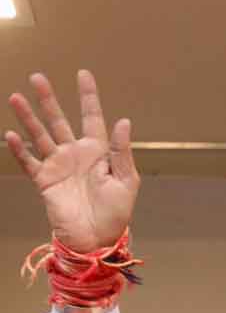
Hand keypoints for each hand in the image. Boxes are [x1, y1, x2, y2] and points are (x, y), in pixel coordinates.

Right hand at [5, 70, 139, 251]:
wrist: (97, 238)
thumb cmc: (116, 212)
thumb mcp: (126, 181)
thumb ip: (121, 152)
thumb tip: (123, 121)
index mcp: (99, 152)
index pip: (92, 117)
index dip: (88, 96)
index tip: (83, 74)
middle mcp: (76, 154)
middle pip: (59, 120)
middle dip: (48, 99)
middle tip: (37, 77)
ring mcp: (58, 165)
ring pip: (40, 135)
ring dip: (28, 117)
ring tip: (16, 98)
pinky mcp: (44, 180)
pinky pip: (29, 161)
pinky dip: (20, 149)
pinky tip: (12, 135)